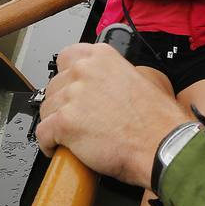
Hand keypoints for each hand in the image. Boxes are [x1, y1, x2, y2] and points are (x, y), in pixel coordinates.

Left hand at [37, 43, 191, 187]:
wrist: (161, 145)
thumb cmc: (156, 120)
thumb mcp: (139, 78)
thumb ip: (112, 75)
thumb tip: (99, 85)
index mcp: (102, 57)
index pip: (66, 57)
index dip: (67, 77)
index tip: (70, 88)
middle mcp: (84, 70)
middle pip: (54, 86)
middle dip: (62, 103)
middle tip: (77, 118)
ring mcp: (72, 95)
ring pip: (47, 110)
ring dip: (56, 124)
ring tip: (72, 136)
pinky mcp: (64, 122)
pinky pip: (42, 134)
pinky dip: (49, 144)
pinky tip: (60, 148)